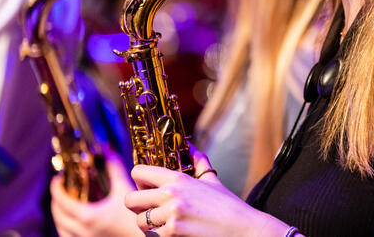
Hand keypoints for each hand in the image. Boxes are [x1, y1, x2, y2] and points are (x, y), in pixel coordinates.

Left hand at [50, 149, 140, 236]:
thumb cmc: (136, 216)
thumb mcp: (125, 189)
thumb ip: (114, 169)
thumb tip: (107, 150)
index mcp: (88, 216)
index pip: (62, 202)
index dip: (56, 189)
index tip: (58, 179)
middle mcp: (81, 231)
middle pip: (57, 217)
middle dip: (56, 201)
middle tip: (62, 189)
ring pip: (61, 229)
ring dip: (59, 216)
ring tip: (65, 205)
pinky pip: (68, 236)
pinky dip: (66, 227)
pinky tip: (74, 221)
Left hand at [125, 145, 291, 236]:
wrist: (242, 228)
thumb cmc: (227, 205)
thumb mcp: (211, 180)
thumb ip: (198, 161)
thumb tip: (189, 145)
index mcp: (177, 178)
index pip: (138, 173)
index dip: (139, 182)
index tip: (147, 189)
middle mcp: (171, 195)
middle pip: (130, 199)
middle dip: (137, 206)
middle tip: (150, 210)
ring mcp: (170, 216)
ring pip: (139, 221)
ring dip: (148, 225)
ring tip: (163, 224)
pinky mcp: (172, 234)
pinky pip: (152, 236)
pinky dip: (160, 236)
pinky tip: (175, 233)